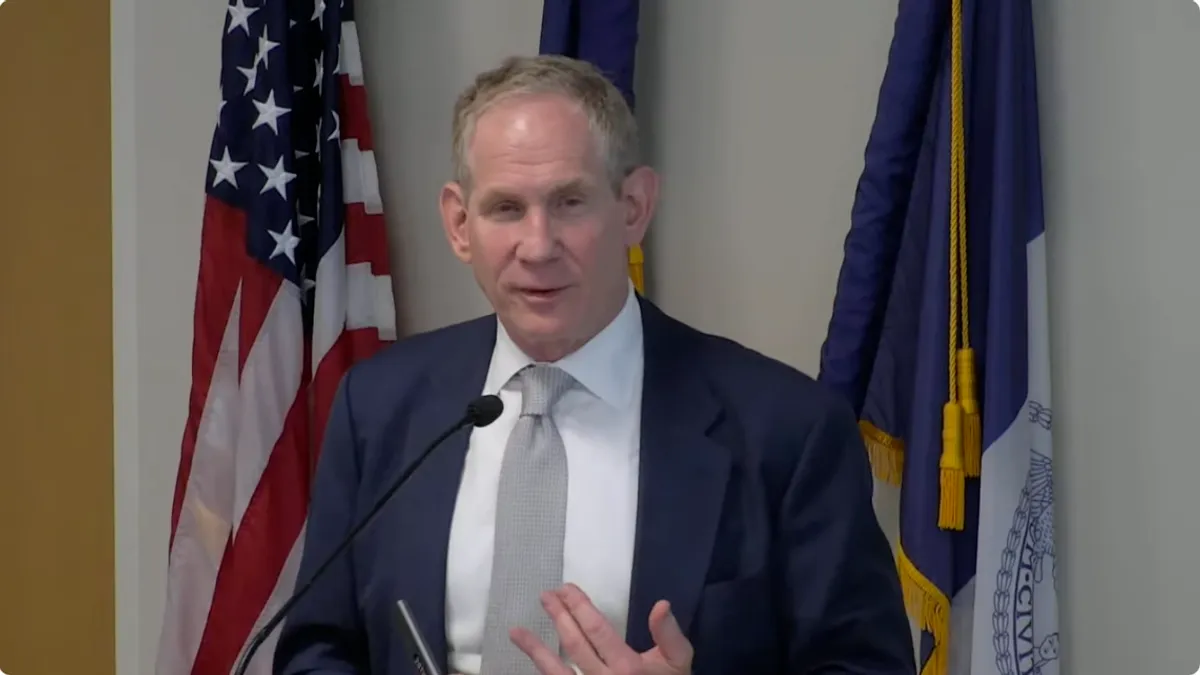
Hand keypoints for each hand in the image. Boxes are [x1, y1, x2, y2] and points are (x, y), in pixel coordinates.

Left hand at [510, 583, 692, 674]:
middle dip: (559, 616)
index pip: (596, 630)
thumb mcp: (678, 662)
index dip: (579, 606)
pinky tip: (530, 661)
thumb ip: (670, 635)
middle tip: (546, 596)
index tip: (566, 589)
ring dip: (535, 649)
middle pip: (574, 644)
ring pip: (556, 671)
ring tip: (516, 631)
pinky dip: (542, 672)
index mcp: (627, 667)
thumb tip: (660, 605)